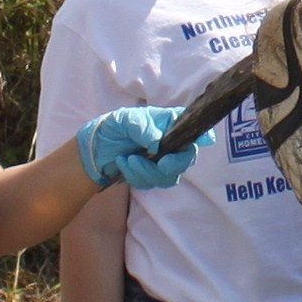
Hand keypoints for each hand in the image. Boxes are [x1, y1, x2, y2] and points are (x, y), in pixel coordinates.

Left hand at [77, 106, 207, 190]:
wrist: (95, 149)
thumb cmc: (115, 127)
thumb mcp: (125, 119)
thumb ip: (143, 128)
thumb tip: (158, 142)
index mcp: (170, 123)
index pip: (193, 128)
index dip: (204, 136)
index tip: (206, 141)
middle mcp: (172, 143)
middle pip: (187, 158)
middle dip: (173, 164)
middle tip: (160, 163)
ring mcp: (164, 161)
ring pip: (170, 175)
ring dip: (148, 171)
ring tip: (128, 160)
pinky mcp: (152, 176)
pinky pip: (152, 183)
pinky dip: (136, 176)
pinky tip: (124, 164)